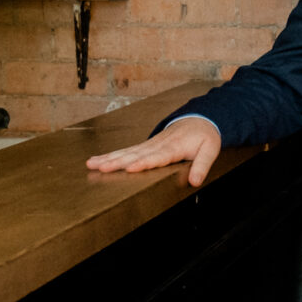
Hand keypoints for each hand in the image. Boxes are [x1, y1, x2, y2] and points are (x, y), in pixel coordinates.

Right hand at [85, 116, 221, 189]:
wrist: (199, 119)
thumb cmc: (204, 136)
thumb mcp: (210, 150)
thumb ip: (202, 166)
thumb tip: (194, 182)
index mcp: (173, 147)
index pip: (156, 157)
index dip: (143, 163)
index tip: (130, 168)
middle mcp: (158, 145)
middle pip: (135, 155)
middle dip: (117, 162)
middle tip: (100, 168)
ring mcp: (149, 144)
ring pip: (126, 152)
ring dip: (108, 158)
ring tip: (91, 164)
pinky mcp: (145, 146)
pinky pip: (126, 150)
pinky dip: (111, 155)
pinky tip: (98, 161)